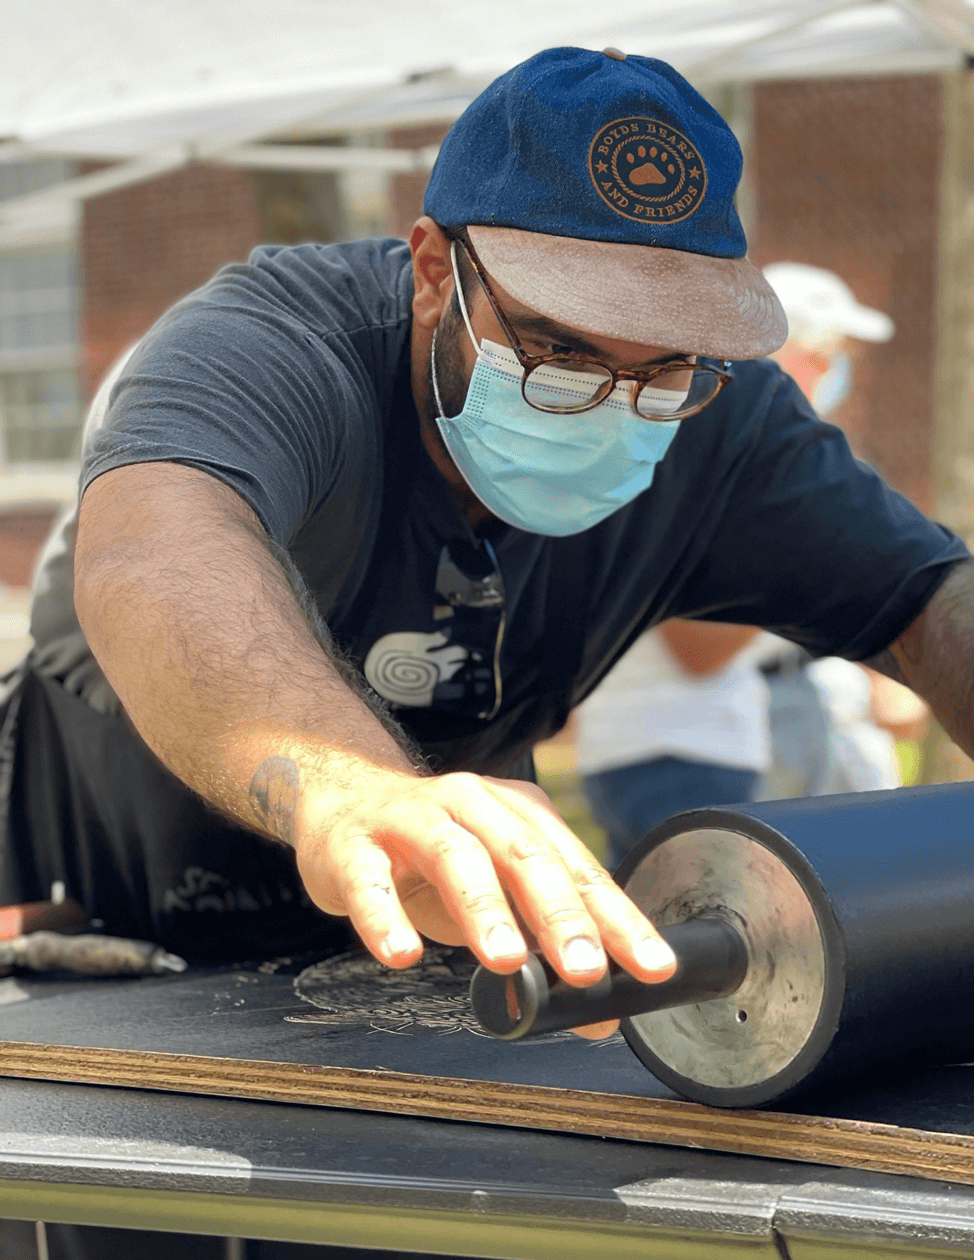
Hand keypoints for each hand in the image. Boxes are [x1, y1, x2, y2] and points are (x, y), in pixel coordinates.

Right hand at [293, 768, 676, 1033]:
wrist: (342, 802)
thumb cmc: (432, 857)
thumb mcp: (496, 894)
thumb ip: (545, 947)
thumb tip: (603, 1015)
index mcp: (518, 815)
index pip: (577, 868)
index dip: (617, 918)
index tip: (651, 965)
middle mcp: (473, 805)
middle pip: (524, 855)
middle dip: (560, 914)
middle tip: (587, 969)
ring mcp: (412, 818)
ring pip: (454, 855)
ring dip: (484, 908)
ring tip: (506, 960)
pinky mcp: (355, 843)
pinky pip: (369, 879)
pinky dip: (385, 915)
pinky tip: (401, 953)